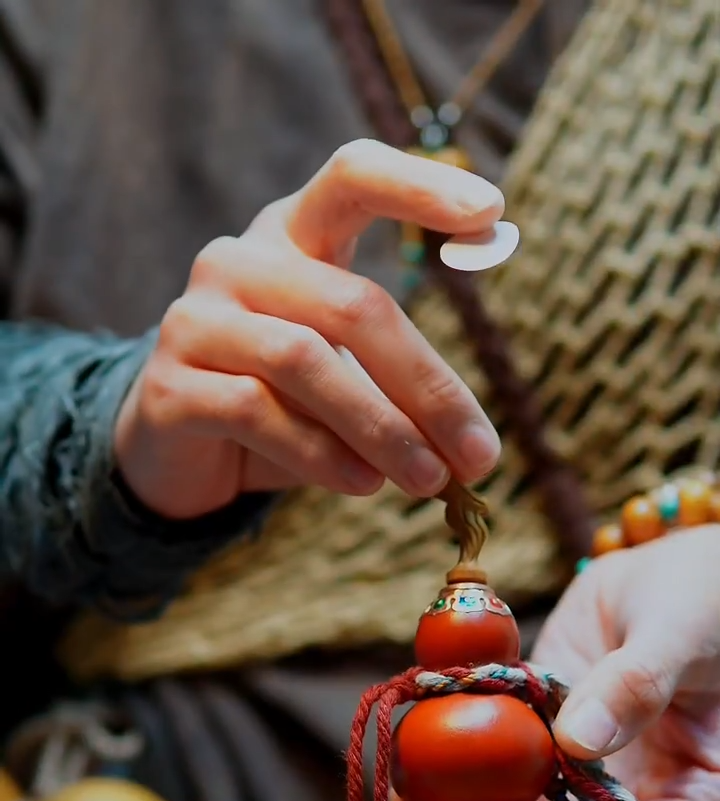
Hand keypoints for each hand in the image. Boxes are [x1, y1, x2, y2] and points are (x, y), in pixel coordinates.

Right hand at [114, 139, 501, 518]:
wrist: (177, 452)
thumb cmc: (280, 403)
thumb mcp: (346, 377)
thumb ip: (400, 386)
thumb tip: (475, 447)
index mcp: (292, 235)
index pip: (353, 175)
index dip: (419, 185)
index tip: (492, 212)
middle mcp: (238, 261)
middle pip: (352, 304)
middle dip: (427, 386)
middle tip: (479, 455)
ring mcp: (195, 319)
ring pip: (305, 360)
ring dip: (380, 428)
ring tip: (428, 479)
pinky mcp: (169, 386)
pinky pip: (256, 411)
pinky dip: (320, 454)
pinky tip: (362, 483)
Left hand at [387, 527, 719, 800]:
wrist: (687, 567)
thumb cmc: (710, 593)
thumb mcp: (681, 629)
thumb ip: (637, 683)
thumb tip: (578, 742)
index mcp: (699, 796)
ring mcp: (588, 779)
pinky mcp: (545, 746)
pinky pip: (497, 777)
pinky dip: (451, 779)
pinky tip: (402, 768)